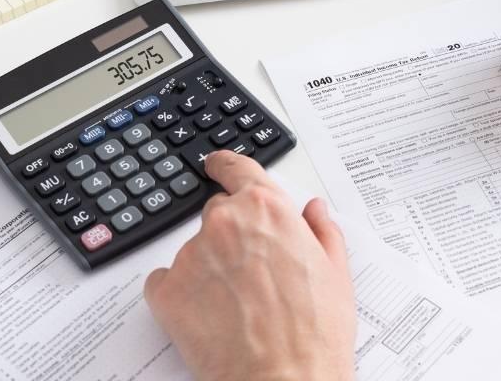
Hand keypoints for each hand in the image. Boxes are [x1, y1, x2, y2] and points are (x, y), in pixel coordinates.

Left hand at [144, 152, 355, 380]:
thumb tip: (313, 211)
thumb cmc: (314, 335)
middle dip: (232, 235)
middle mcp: (225, 222)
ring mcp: (192, 255)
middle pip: (218, 212)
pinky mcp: (167, 291)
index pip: (236, 168)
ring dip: (208, 268)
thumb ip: (322, 230)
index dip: (225, 165)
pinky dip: (179, 294)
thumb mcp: (336, 272)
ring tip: (237, 307)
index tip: (217, 165)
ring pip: (194, 250)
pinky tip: (207, 316)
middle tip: (253, 273)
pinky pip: (164, 281)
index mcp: (267, 209)